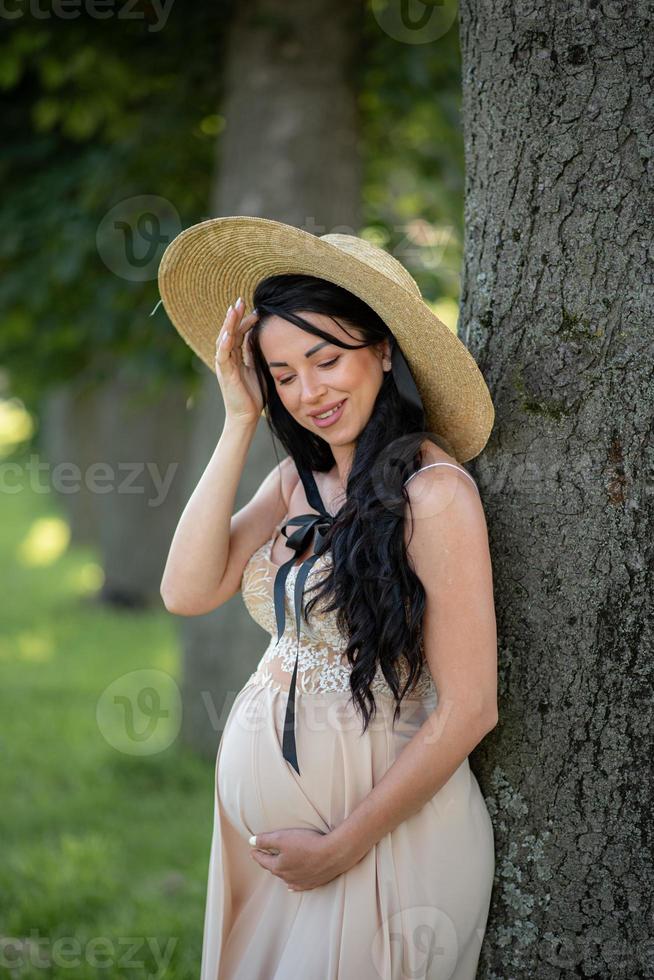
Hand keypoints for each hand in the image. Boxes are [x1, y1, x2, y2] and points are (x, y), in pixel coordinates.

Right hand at [215, 298, 261, 424]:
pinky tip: (228, 333)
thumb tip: (258, 336)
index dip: (244, 321)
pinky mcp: (225, 374)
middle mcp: (227, 359)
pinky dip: (224, 344)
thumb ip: (254, 353)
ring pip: (224, 340)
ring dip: (228, 324)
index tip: (255, 309)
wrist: (246, 416)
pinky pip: (223, 356)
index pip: (238, 334)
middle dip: (234, 316)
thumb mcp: (257, 368)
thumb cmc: (252, 395)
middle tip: (240, 300)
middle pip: (229, 332)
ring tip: (233, 309)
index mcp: (235, 357)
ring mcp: (224, 366)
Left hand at [249, 828, 350, 891]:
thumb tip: (251, 842)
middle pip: (274, 869)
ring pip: (285, 878)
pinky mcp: (312, 883)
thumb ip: (266, 840)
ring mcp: (300, 881)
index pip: (263, 860)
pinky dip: (292, 884)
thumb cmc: (307, 843)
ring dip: (280, 872)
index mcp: (278, 866)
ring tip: (276, 867)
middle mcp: (287, 877)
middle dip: (267, 862)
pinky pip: (297, 886)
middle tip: (263, 856)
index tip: (252, 850)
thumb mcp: (283, 838)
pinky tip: (290, 886)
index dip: (257, 853)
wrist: (333, 854)